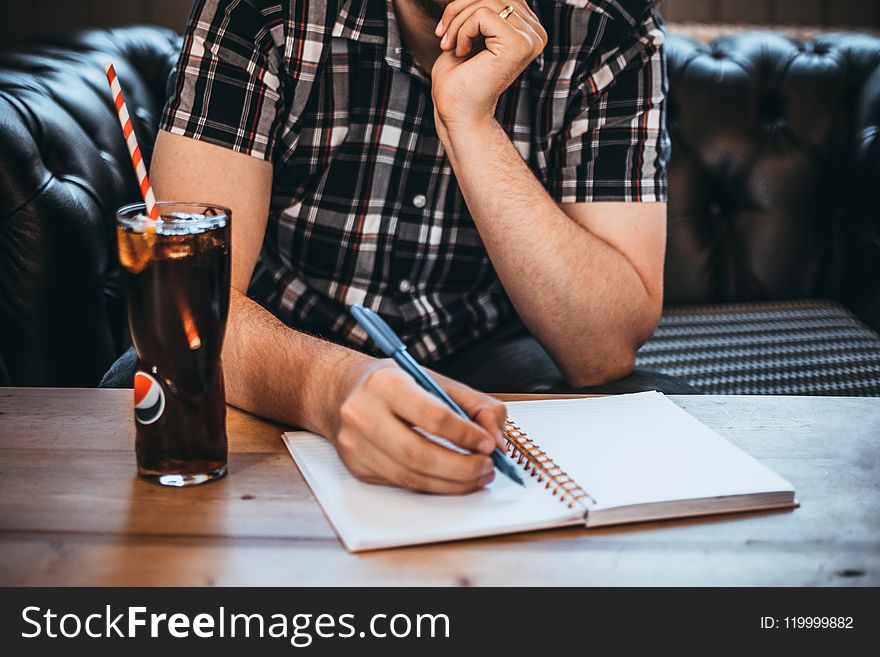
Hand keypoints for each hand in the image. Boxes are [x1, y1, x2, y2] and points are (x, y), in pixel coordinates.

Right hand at [329, 358, 507, 493]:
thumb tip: (497, 441)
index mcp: (386, 383)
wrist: (339, 391)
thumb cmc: (393, 384)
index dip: (466, 435)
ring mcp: (356, 444)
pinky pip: (402, 484)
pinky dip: (433, 486)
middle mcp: (363, 414)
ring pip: (411, 477)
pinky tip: (451, 480)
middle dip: (461, 467)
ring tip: (477, 477)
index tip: (489, 445)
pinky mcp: (357, 467)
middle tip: (487, 468)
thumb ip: (474, 405)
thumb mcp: (433, 379)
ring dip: (452, 483)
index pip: (432, 417)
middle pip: (419, 454)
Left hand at [432, 0, 546, 129]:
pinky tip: (462, 52)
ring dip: (458, 22)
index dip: (466, 6)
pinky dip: (463, 31)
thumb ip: (480, 6)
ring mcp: (530, 39)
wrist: (458, 113)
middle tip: (444, 38)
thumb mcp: (469, 30)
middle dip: (459, 10)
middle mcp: (536, 32)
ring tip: (451, 46)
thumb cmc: (459, 79)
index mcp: (529, 28)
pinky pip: (483, 15)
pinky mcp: (518, 45)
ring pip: (486, 1)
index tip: (448, 33)